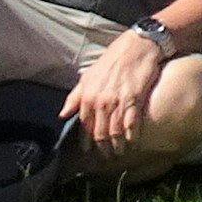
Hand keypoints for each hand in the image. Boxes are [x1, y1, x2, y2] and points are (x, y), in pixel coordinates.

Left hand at [64, 28, 166, 156]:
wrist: (138, 46)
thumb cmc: (112, 60)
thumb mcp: (88, 76)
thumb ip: (75, 97)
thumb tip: (63, 115)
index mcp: (87, 95)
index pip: (84, 125)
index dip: (86, 140)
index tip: (89, 151)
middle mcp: (100, 100)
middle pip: (99, 131)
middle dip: (102, 147)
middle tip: (106, 156)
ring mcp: (117, 100)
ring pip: (114, 131)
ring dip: (116, 145)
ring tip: (119, 152)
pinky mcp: (135, 98)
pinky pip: (131, 122)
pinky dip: (131, 135)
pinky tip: (132, 141)